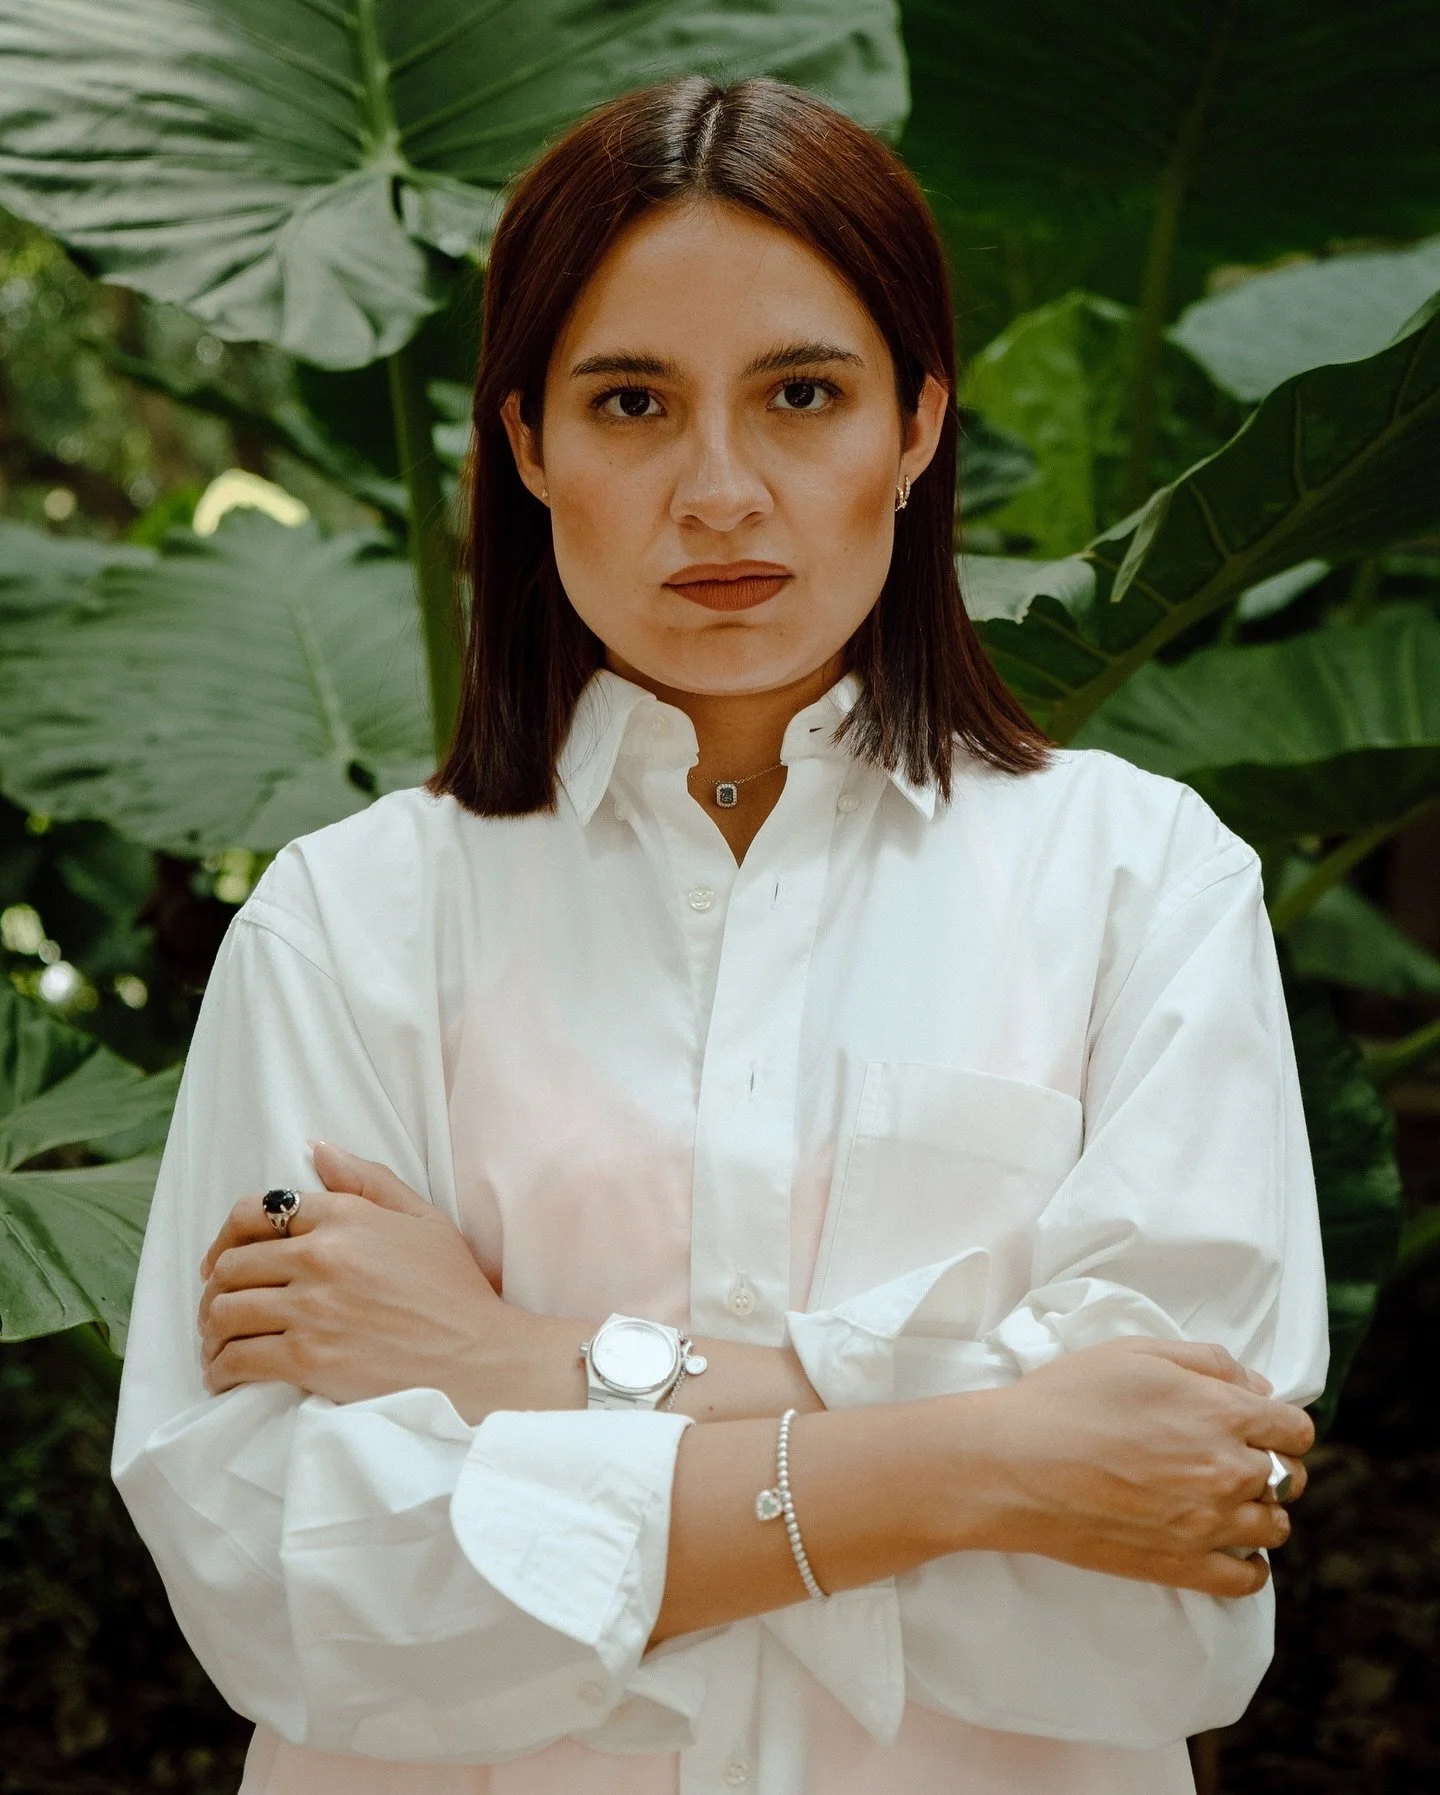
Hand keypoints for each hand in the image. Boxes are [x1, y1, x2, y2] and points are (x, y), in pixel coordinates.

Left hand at [198, 1142, 542, 1422]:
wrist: (478, 1358)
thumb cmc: (456, 1290)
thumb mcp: (424, 1219)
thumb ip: (368, 1181)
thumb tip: (317, 1148)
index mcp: (345, 1216)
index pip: (255, 1212)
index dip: (226, 1238)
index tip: (221, 1262)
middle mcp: (320, 1255)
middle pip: (232, 1265)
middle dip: (215, 1288)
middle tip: (216, 1308)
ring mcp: (311, 1307)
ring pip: (226, 1311)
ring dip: (211, 1331)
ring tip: (216, 1344)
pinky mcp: (307, 1357)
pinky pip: (238, 1358)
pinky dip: (220, 1369)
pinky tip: (223, 1376)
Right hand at [966, 1336, 1314, 1597]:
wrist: (1016, 1463)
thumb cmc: (1069, 1397)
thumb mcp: (1136, 1352)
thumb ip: (1207, 1362)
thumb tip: (1256, 1385)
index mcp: (1221, 1413)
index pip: (1295, 1429)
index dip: (1279, 1424)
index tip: (1258, 1425)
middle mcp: (1226, 1471)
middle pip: (1289, 1478)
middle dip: (1271, 1464)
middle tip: (1233, 1457)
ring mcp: (1207, 1524)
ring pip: (1274, 1527)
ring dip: (1261, 1511)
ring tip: (1226, 1500)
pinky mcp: (1182, 1566)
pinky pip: (1246, 1579)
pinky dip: (1250, 1566)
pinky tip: (1230, 1547)